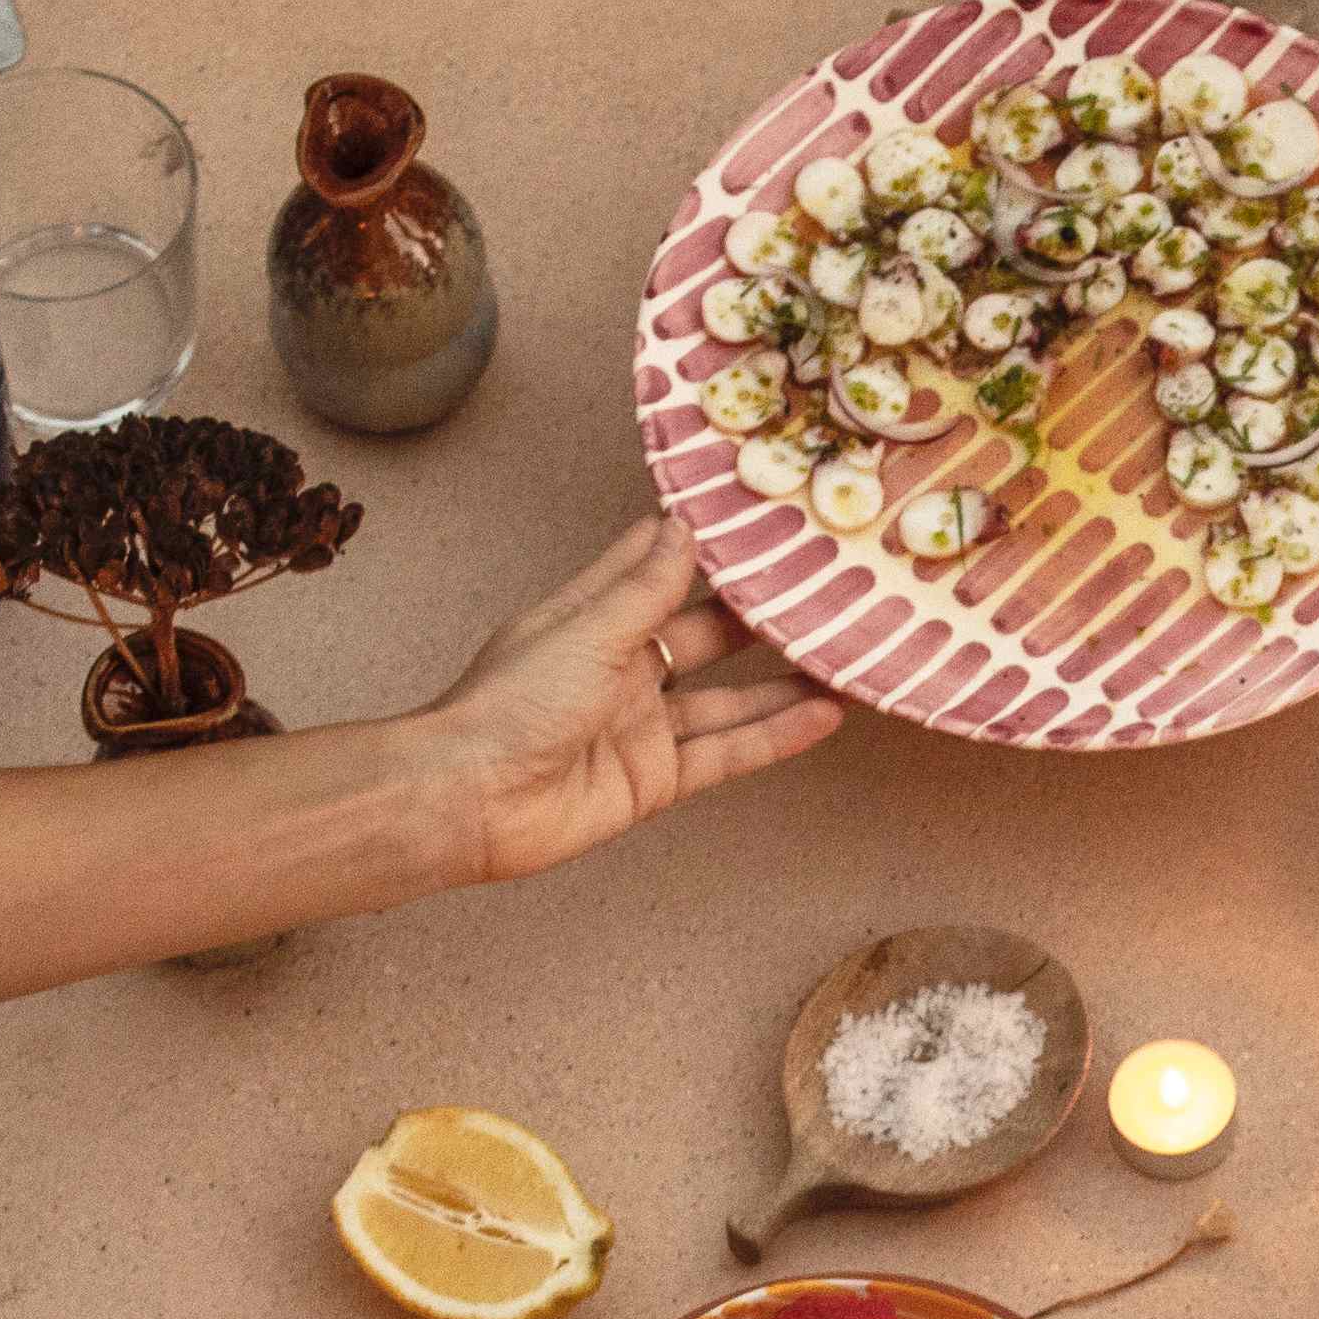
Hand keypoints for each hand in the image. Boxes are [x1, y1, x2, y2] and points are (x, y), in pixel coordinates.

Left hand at [410, 509, 841, 878]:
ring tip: (844, 656)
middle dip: (760, 615)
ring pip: (728, 698)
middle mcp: (623, 668)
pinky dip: (775, 735)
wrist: (474, 801)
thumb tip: (685, 525)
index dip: (703, 544)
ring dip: (783, 681)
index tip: (760, 516)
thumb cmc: (513, 703)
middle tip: (825, 588)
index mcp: (595, 619)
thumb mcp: (588, 631)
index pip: (656, 567)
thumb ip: (646, 588)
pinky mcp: (657, 778)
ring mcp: (643, 726)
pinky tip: (823, 716)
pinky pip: (727, 752)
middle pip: (704, 634)